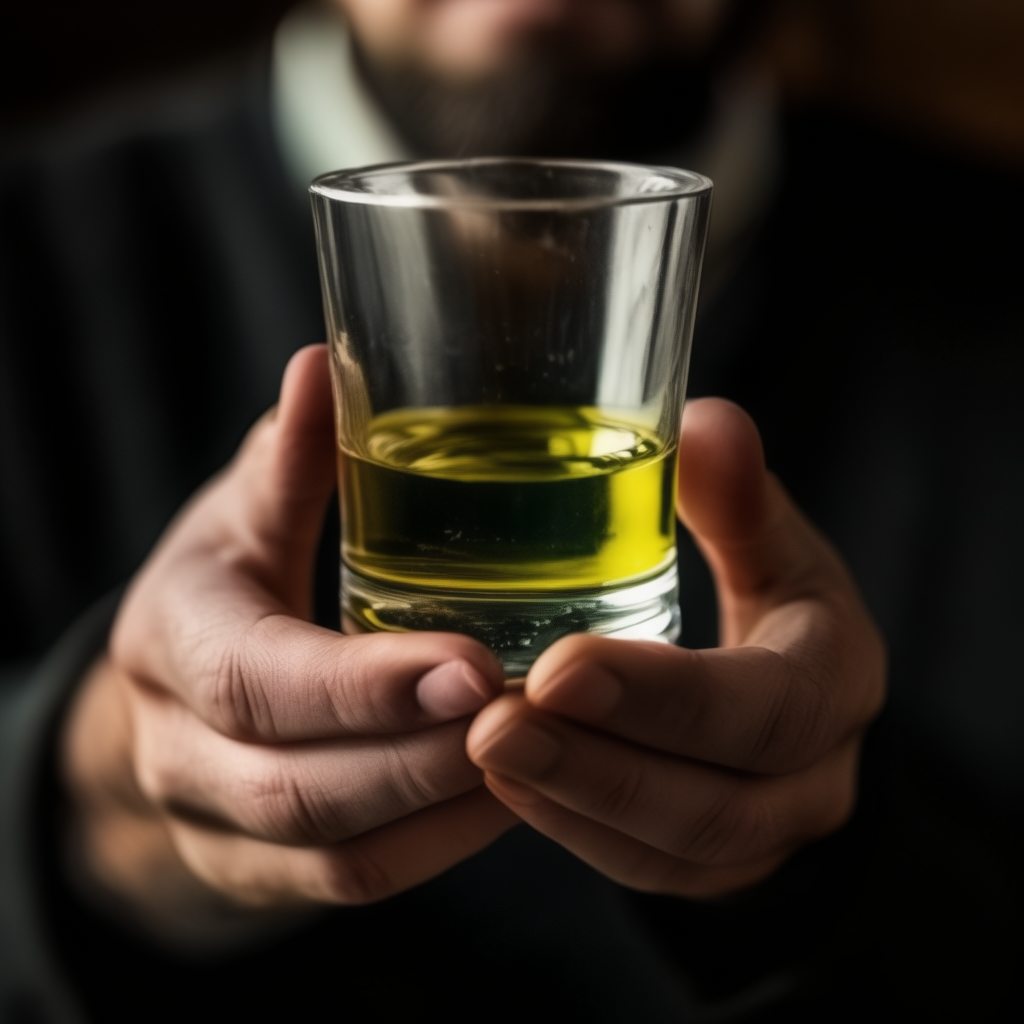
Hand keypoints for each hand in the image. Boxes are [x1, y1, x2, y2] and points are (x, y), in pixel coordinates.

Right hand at [61, 346, 516, 939]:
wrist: (169, 699)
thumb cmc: (223, 586)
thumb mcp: (241, 516)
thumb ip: (287, 458)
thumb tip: (323, 362)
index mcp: (175, 641)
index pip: (258, 682)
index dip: (363, 686)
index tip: (475, 666)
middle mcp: (179, 749)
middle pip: (298, 788)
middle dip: (421, 758)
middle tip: (532, 717)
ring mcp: (216, 825)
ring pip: (333, 854)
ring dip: (442, 810)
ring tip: (540, 757)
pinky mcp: (261, 871)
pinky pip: (354, 881)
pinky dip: (438, 847)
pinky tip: (508, 799)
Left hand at [467, 399, 885, 897]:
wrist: (801, 701)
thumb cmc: (779, 604)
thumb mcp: (774, 545)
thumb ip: (739, 496)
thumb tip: (709, 421)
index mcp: (836, 678)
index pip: (767, 707)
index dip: (666, 696)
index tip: (561, 667)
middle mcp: (815, 775)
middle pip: (718, 800)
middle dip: (599, 765)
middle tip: (493, 725)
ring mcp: (768, 833)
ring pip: (676, 849)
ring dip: (574, 803)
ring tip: (484, 753)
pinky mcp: (715, 863)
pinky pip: (646, 871)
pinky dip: (573, 831)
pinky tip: (507, 786)